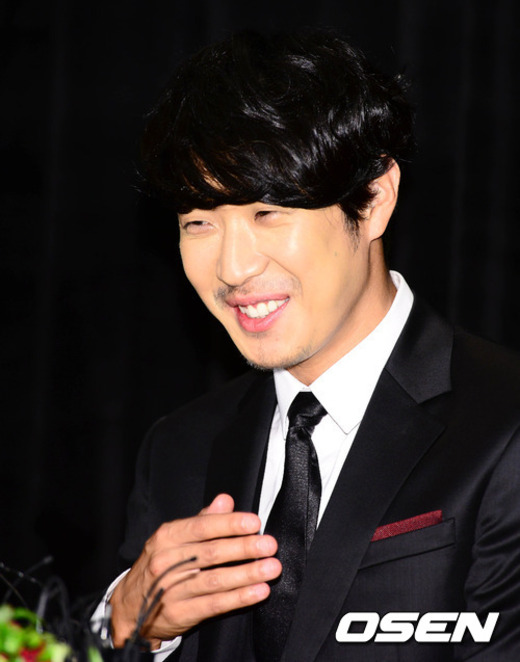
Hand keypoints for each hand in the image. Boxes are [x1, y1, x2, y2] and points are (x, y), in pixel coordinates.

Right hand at [109, 494, 280, 647]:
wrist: (130, 606)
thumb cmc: (160, 565)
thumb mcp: (174, 537)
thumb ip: (203, 519)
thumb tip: (225, 500)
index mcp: (166, 537)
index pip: (202, 527)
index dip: (229, 524)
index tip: (254, 523)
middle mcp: (166, 562)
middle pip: (211, 553)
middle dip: (244, 548)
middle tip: (269, 544)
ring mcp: (170, 589)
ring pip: (215, 580)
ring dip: (247, 574)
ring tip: (271, 568)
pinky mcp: (178, 613)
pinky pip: (213, 605)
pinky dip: (238, 598)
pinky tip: (258, 592)